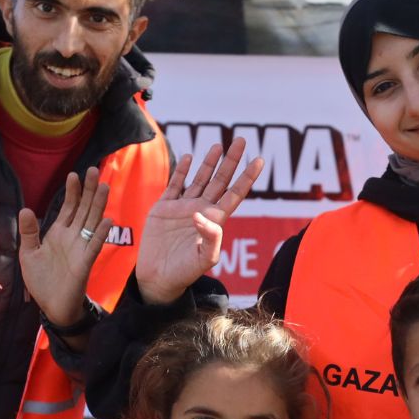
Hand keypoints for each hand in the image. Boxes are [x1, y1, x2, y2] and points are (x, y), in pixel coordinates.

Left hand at [17, 167, 111, 328]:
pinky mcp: (85, 263)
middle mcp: (73, 237)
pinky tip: (106, 220)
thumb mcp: (28, 254)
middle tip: (94, 170)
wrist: (52, 306)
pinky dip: (100, 233)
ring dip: (98, 205)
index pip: (68, 208)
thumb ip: (29, 232)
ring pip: (91, 222)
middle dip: (88, 190)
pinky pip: (94, 245)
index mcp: (58, 233)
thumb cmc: (42, 281)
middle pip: (83, 209)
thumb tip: (26, 209)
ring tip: (104, 187)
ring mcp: (81, 248)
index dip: (72, 192)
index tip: (73, 174)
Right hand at [134, 138, 263, 304]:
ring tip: (218, 146)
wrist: (158, 278)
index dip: (247, 177)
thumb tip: (200, 214)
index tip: (259, 160)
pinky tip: (190, 158)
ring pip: (199, 179)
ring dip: (209, 162)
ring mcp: (182, 207)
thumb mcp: (205, 259)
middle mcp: (201, 210)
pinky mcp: (163, 208)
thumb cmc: (185, 272)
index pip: (234, 194)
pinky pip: (175, 185)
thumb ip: (210, 238)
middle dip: (231, 161)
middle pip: (220, 180)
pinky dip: (182, 171)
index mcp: (215, 220)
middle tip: (242, 140)